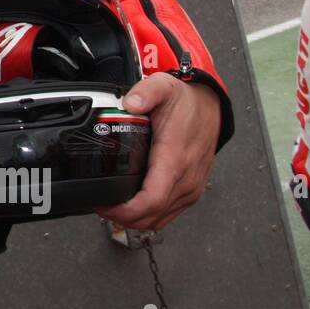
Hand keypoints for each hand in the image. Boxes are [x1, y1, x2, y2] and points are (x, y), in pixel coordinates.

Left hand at [94, 73, 220, 230]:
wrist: (209, 106)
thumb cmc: (185, 102)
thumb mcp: (163, 88)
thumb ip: (146, 93)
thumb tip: (131, 103)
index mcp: (175, 158)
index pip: (152, 199)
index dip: (126, 210)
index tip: (104, 205)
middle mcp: (186, 178)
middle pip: (153, 216)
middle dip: (123, 218)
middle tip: (101, 207)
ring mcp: (191, 187)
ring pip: (162, 219)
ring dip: (136, 220)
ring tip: (112, 208)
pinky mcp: (192, 190)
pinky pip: (170, 213)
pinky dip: (150, 216)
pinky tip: (134, 207)